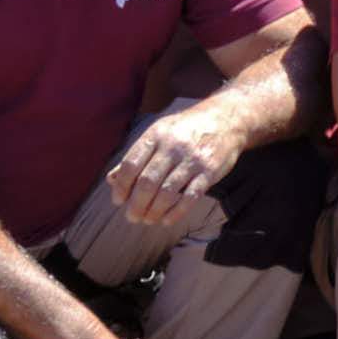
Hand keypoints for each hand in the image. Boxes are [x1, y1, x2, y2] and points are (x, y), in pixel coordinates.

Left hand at [100, 107, 233, 232]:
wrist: (226, 119)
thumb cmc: (186, 129)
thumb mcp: (159, 133)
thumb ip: (136, 156)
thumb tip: (111, 179)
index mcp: (156, 135)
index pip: (131, 164)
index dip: (121, 186)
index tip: (118, 200)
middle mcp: (173, 146)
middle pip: (147, 182)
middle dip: (136, 205)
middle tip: (132, 217)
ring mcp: (192, 159)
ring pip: (167, 193)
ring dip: (153, 212)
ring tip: (148, 220)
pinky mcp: (209, 172)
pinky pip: (190, 197)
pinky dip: (176, 212)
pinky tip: (167, 220)